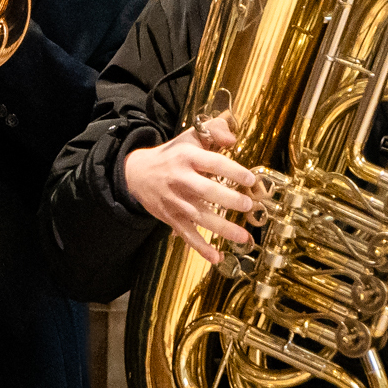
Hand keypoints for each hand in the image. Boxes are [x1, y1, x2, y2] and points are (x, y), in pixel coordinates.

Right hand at [121, 115, 259, 263]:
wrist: (136, 173)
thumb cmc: (171, 155)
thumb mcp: (190, 137)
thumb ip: (214, 131)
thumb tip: (232, 138)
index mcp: (187, 157)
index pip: (212, 162)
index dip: (232, 170)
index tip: (250, 178)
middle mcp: (180, 179)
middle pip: (206, 190)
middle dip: (227, 199)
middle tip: (247, 205)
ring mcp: (175, 201)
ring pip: (199, 216)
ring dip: (221, 228)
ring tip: (243, 236)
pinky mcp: (171, 217)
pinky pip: (187, 234)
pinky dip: (200, 247)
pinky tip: (216, 257)